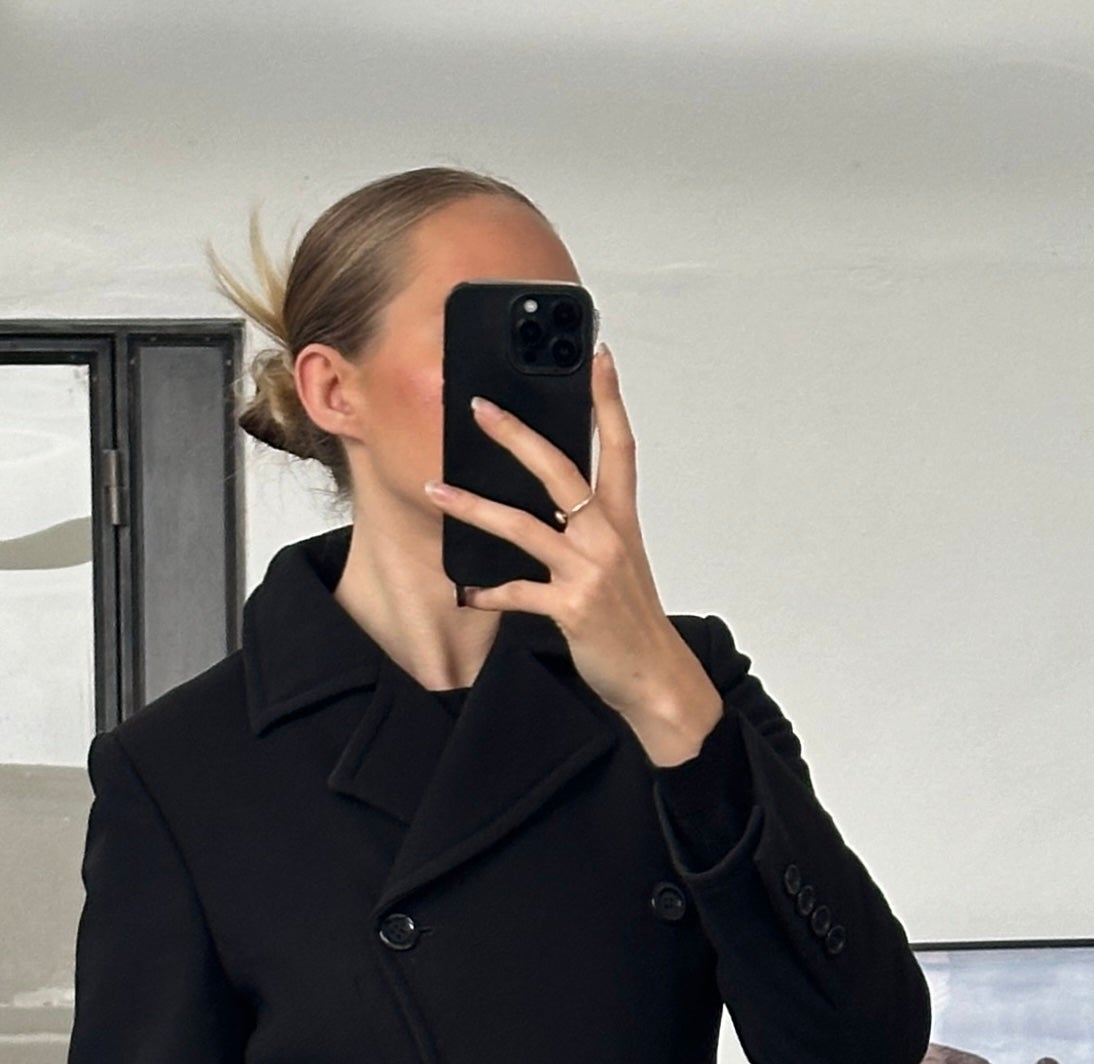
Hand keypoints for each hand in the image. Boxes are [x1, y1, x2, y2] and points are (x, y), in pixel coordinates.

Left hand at [427, 348, 722, 768]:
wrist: (656, 677)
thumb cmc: (633, 621)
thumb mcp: (621, 564)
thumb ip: (590, 530)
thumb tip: (550, 507)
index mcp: (622, 520)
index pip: (620, 446)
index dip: (609, 399)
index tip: (596, 357)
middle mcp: (606, 537)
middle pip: (559, 469)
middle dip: (516, 435)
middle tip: (481, 408)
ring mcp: (588, 571)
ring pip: (523, 526)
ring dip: (474, 506)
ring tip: (437, 490)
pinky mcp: (571, 608)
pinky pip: (518, 593)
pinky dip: (489, 592)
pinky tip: (467, 591)